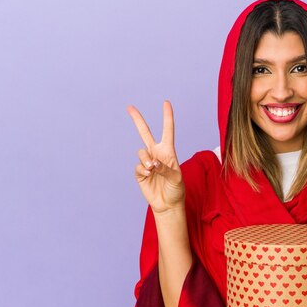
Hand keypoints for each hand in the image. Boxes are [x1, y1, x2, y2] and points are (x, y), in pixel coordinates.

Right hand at [128, 100, 184, 214]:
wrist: (167, 203)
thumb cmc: (176, 189)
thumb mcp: (176, 178)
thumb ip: (165, 168)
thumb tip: (152, 163)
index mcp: (168, 151)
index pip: (167, 131)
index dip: (167, 117)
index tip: (166, 102)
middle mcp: (156, 154)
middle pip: (145, 133)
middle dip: (137, 120)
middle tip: (129, 107)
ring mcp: (147, 162)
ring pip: (141, 152)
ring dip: (147, 160)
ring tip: (153, 170)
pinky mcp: (140, 172)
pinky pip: (138, 166)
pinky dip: (143, 171)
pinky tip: (149, 176)